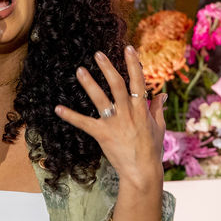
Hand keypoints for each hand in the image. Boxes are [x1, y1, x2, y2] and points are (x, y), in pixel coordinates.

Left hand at [55, 46, 166, 191]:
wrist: (142, 172)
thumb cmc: (152, 151)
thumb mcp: (159, 127)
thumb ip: (158, 109)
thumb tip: (162, 94)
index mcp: (142, 109)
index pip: (138, 81)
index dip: (133, 64)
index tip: (128, 49)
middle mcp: (128, 112)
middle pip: (117, 84)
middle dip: (108, 67)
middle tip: (98, 54)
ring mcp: (115, 123)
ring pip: (101, 99)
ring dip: (89, 84)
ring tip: (80, 70)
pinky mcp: (102, 135)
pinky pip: (84, 123)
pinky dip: (70, 116)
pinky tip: (58, 108)